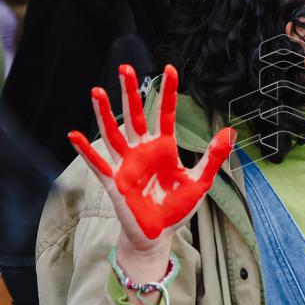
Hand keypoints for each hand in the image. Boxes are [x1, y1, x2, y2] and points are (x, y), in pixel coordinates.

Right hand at [68, 65, 233, 258]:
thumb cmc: (177, 208)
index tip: (170, 69)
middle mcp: (143, 151)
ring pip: (113, 133)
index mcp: (164, 148)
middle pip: (135, 115)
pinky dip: (86, 150)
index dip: (168, 93)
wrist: (159, 236)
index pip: (165, 114)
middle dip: (130, 92)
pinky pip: (97, 163)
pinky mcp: (114, 182)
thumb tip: (230, 133)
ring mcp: (126, 165)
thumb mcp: (200, 181)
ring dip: (104, 113)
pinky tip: (74, 135)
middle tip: (125, 68)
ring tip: (97, 91)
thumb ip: (213, 157)